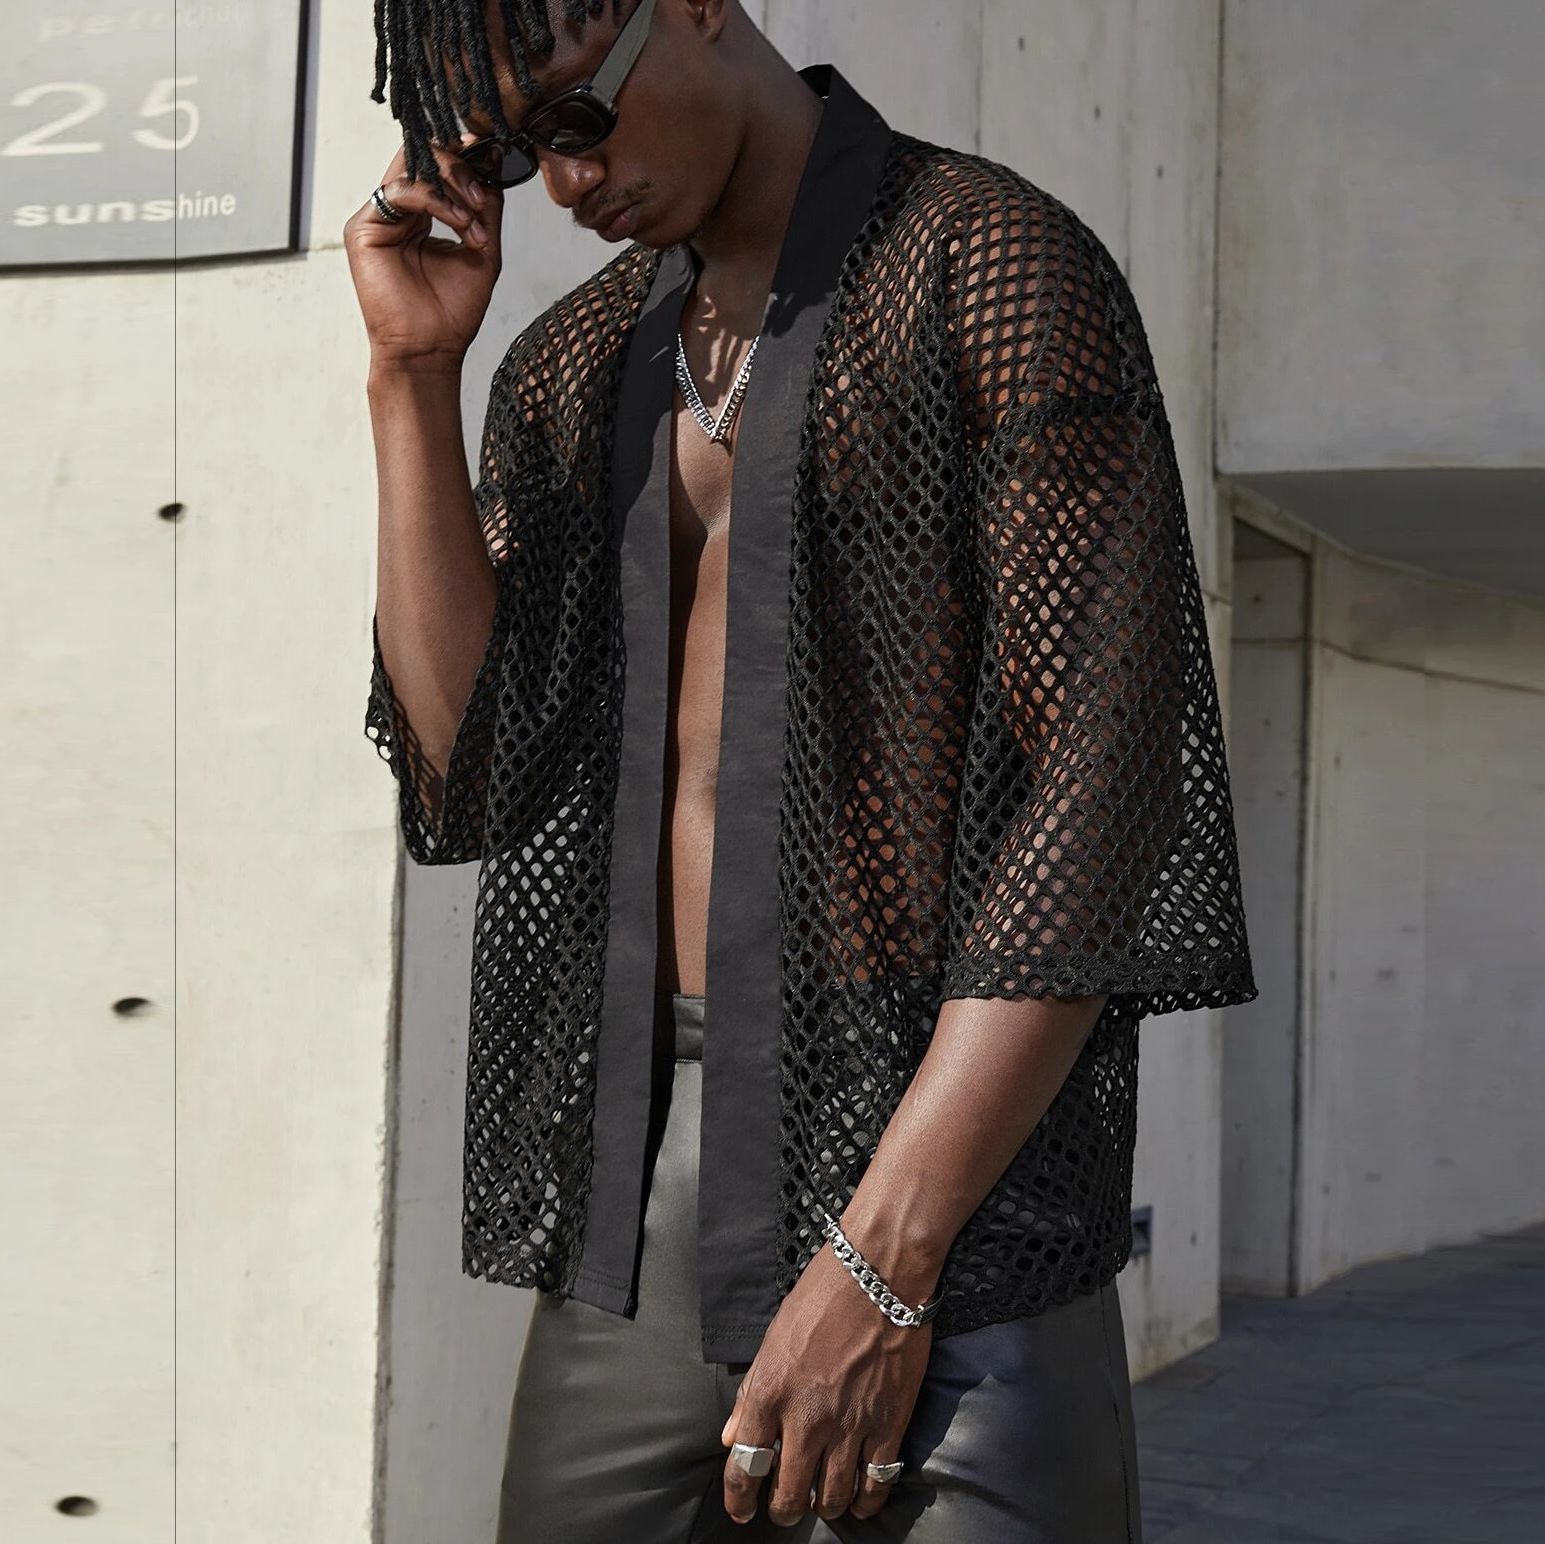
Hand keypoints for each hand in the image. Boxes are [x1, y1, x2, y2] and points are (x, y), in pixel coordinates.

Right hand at [342, 136, 503, 372]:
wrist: (431, 350)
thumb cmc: (453, 312)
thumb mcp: (483, 251)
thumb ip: (486, 208)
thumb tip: (495, 166)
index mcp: (422, 214)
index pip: (438, 166)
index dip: (465, 156)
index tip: (494, 156)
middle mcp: (398, 211)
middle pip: (423, 156)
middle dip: (460, 166)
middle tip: (484, 193)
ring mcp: (379, 217)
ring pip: (412, 167)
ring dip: (452, 183)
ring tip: (475, 215)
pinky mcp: (363, 228)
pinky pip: (401, 193)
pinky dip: (436, 201)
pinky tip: (460, 223)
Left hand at [718, 1239, 934, 1527]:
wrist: (878, 1273)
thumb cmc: (821, 1295)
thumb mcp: (773, 1337)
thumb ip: (751, 1392)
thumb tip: (733, 1437)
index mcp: (770, 1392)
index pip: (745, 1465)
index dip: (739, 1498)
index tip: (740, 1510)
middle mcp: (807, 1418)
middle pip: (789, 1494)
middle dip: (783, 1510)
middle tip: (784, 1508)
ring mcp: (850, 1426)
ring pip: (832, 1497)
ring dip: (824, 1508)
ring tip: (821, 1503)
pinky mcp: (889, 1425)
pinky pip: (876, 1483)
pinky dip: (866, 1502)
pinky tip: (859, 1502)